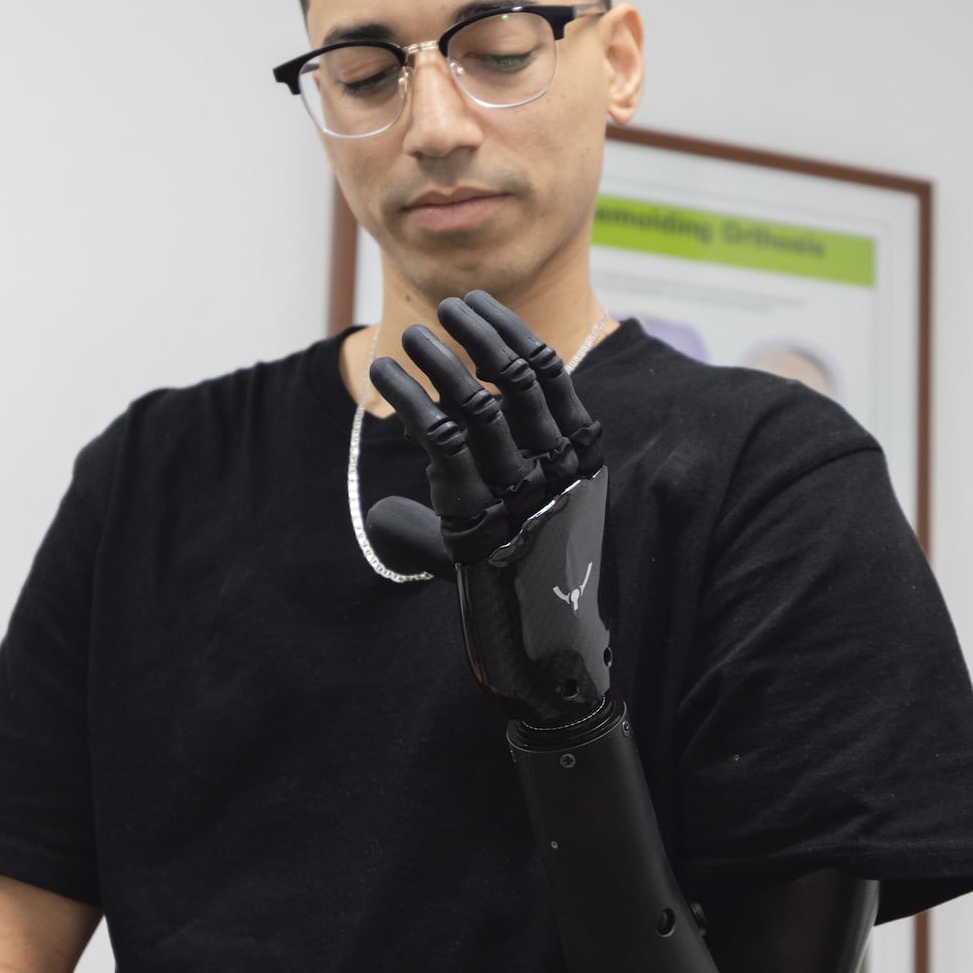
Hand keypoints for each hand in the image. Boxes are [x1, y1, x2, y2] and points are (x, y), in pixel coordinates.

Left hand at [367, 292, 613, 735]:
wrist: (549, 666)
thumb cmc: (534, 592)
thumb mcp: (530, 529)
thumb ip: (488, 494)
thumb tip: (393, 510)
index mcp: (584, 462)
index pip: (552, 375)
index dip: (511, 333)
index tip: (477, 306)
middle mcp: (559, 474)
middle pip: (517, 379)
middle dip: (479, 334)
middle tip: (445, 308)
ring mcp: (521, 500)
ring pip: (478, 406)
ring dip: (441, 362)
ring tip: (411, 338)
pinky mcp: (478, 527)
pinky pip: (441, 446)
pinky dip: (410, 402)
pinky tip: (387, 381)